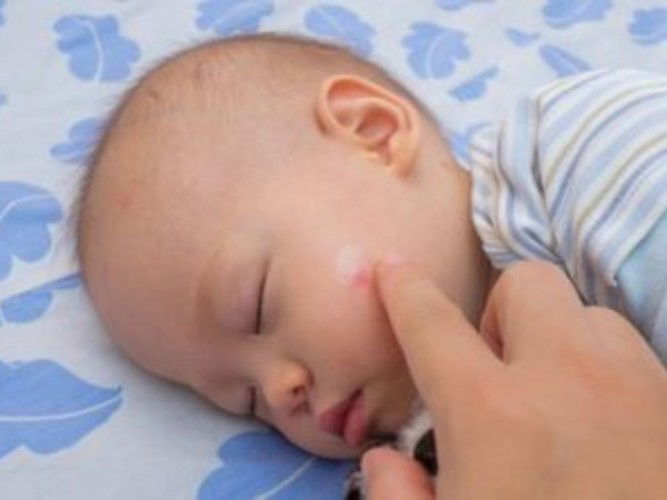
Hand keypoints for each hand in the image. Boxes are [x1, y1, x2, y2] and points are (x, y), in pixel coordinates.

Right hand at [363, 259, 666, 498]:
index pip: (431, 325)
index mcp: (492, 414)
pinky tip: (602, 419)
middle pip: (527, 284)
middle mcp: (565, 379)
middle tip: (494, 370)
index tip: (392, 268)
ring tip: (553, 395)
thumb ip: (399, 499)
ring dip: (558, 338)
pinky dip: (604, 366)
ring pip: (588, 314)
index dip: (403, 290)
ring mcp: (635, 388)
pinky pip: (632, 352)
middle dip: (500, 312)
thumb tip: (383, 457)